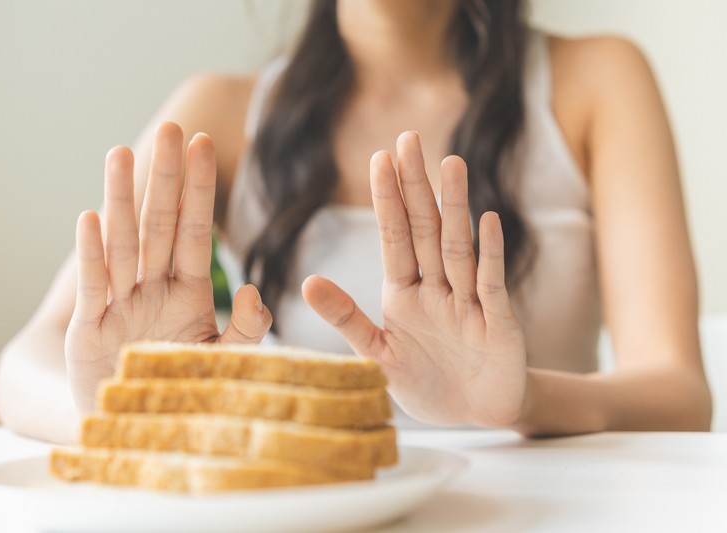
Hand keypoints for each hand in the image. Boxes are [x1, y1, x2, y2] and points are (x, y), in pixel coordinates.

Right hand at [66, 123, 271, 411]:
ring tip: (122, 154)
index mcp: (186, 292)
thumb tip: (256, 291)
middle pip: (160, 224)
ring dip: (123, 199)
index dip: (198, 189)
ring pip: (123, 242)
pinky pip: (94, 286)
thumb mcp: (223, 361)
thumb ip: (246, 329)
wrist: (139, 432)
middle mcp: (151, 289)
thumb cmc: (182, 391)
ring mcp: (119, 305)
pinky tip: (91, 217)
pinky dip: (93, 254)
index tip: (205, 144)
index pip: (194, 230)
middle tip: (172, 127)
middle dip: (166, 177)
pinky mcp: (89, 330)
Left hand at [302, 131, 526, 426]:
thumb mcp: (378, 355)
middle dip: (416, 186)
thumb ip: (347, 319)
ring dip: (453, 207)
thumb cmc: (425, 382)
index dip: (387, 199)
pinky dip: (490, 253)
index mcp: (404, 293)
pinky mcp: (497, 322)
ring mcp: (468, 301)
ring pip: (457, 247)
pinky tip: (487, 219)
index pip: (394, 238)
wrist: (475, 413)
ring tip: (449, 163)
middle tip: (408, 139)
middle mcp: (436, 288)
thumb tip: (306, 281)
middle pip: (424, 230)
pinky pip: (491, 282)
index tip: (379, 158)